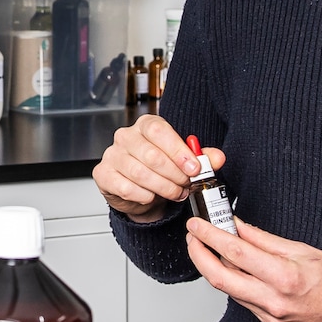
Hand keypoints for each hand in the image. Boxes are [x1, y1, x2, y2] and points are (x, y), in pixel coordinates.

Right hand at [93, 115, 219, 223]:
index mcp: (146, 125)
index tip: (194, 168)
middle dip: (174, 174)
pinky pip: (125, 187)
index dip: (178, 151)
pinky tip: (152, 196)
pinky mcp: (103, 174)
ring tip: (175, 192)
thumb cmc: (159, 170)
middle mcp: (126, 136)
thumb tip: (218, 158)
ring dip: (163, 187)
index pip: (159, 131)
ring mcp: (112, 155)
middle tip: (186, 184)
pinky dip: (144, 196)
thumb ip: (202, 158)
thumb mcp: (184, 162)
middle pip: (151, 155)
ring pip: (140, 173)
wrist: (138, 191)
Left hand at [185, 217, 321, 321]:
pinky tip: (232, 268)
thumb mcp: (302, 250)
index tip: (197, 225)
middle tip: (192, 237)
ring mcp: (269, 316)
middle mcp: (273, 300)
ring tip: (209, 247)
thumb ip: (265, 240)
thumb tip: (238, 227)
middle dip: (199, 255)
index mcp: (284, 277)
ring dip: (213, 268)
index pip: (235, 253)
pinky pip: (242, 300)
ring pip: (228, 290)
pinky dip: (233, 282)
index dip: (210, 236)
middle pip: (219, 277)